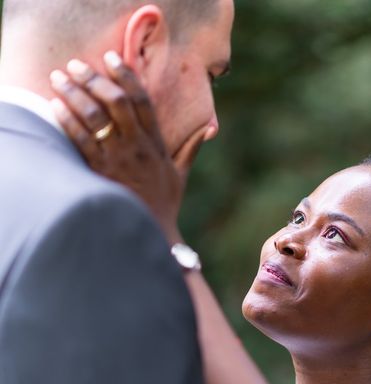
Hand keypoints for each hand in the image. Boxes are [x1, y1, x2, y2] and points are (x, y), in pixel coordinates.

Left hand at [49, 51, 206, 242]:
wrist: (151, 231)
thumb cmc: (164, 203)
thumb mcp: (181, 173)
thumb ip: (192, 147)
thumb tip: (210, 128)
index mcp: (157, 143)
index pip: (143, 102)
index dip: (128, 77)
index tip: (114, 59)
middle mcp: (139, 147)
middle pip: (118, 103)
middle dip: (95, 79)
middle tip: (76, 64)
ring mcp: (120, 159)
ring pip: (97, 117)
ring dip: (76, 94)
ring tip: (59, 78)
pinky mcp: (101, 172)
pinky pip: (82, 141)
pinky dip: (68, 121)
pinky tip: (56, 106)